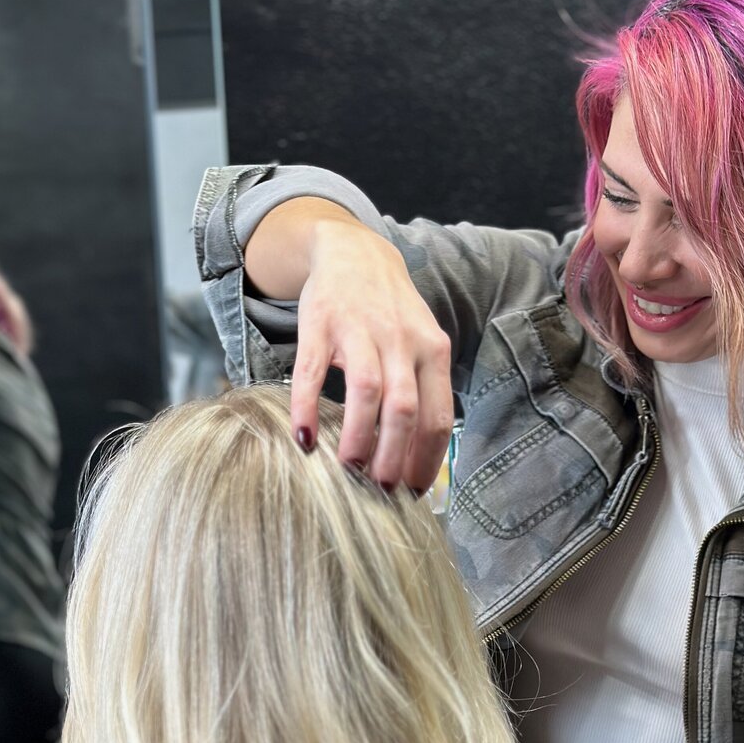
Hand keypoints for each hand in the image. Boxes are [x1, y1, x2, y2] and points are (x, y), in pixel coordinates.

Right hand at [290, 215, 453, 490]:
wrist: (353, 251)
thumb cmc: (390, 312)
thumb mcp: (421, 343)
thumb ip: (424, 389)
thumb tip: (418, 458)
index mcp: (433, 351)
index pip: (438, 416)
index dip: (427, 460)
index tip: (413, 491)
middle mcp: (402, 341)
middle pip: (405, 410)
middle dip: (393, 458)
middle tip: (380, 490)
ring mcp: (361, 330)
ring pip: (368, 392)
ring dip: (359, 438)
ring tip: (349, 469)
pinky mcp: (321, 325)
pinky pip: (312, 373)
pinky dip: (307, 408)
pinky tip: (304, 438)